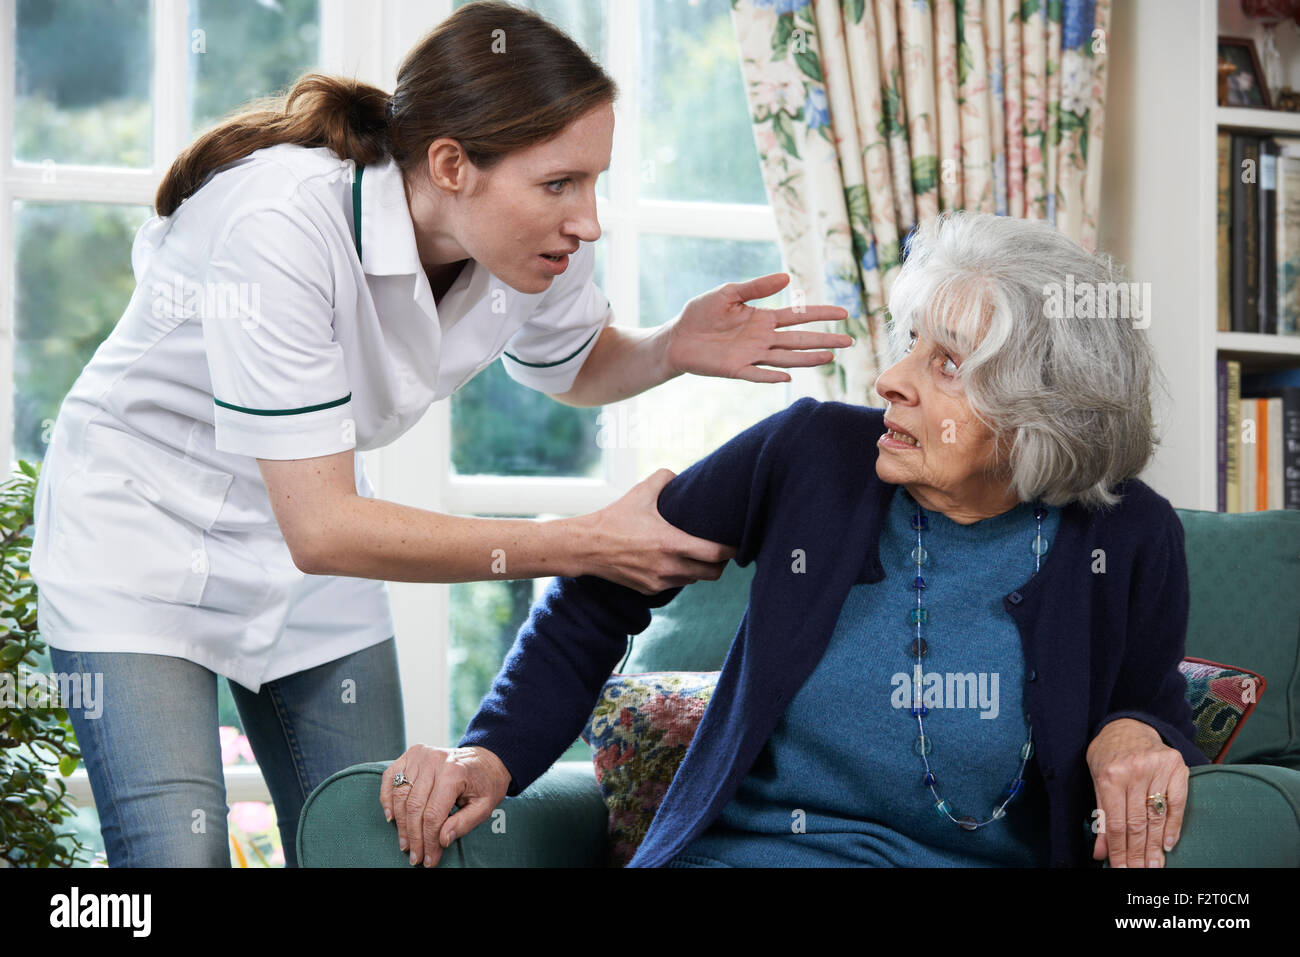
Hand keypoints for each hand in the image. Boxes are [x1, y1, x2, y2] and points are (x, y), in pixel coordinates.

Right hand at [379, 744, 511, 867]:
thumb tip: (442, 840)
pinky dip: (386, 798)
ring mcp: (421, 755)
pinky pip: (390, 776)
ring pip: (401, 795)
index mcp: (454, 773)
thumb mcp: (485, 806)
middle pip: (414, 807)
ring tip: (405, 844)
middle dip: (414, 837)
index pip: (433, 814)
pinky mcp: (412, 753)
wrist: (486, 759)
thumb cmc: (485, 784)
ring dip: (400, 824)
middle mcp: (434, 761)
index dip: (429, 841)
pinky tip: (391, 818)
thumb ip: (464, 823)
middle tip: (416, 857)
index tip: (429, 859)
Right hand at [573, 468, 735, 593]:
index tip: (737, 543)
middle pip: (712, 574)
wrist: (587, 547)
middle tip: (721, 551)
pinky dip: (681, 575)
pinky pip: (676, 585)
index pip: (715, 554)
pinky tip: (676, 561)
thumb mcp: (641, 492)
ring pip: (694, 580)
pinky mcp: (649, 590)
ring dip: (700, 569)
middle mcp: (668, 567)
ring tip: (698, 554)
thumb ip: (665, 478)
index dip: (731, 550)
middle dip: (721, 564)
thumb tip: (680, 474)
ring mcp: (659, 582)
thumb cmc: (614, 518)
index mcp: (670, 543)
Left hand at [667, 273, 851, 382]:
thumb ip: (756, 287)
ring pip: (786, 357)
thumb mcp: (728, 293)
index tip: (844, 313)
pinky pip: (757, 374)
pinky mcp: (736, 369)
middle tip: (849, 341)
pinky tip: (788, 377)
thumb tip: (787, 278)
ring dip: (807, 358)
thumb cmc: (701, 313)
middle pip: (799, 339)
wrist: (677, 336)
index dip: (821, 313)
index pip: (798, 316)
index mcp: (763, 318)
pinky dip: (771, 376)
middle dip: (824, 339)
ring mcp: (751, 355)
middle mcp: (762, 338)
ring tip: (830, 357)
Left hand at [1086, 718, 1188, 867]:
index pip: (1117, 823)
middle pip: (1138, 823)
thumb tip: (1101, 852)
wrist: (1127, 724)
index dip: (1119, 850)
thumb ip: (1101, 816)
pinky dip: (1173, 826)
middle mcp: (1135, 771)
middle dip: (1138, 853)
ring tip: (1154, 865)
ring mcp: (1158, 768)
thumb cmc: (1107, 754)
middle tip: (1140, 873)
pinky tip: (1168, 844)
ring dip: (1155, 846)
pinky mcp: (1176, 766)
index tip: (1121, 869)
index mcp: (1111, 775)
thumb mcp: (1096, 780)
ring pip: (1157, 816)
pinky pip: (1177, 802)